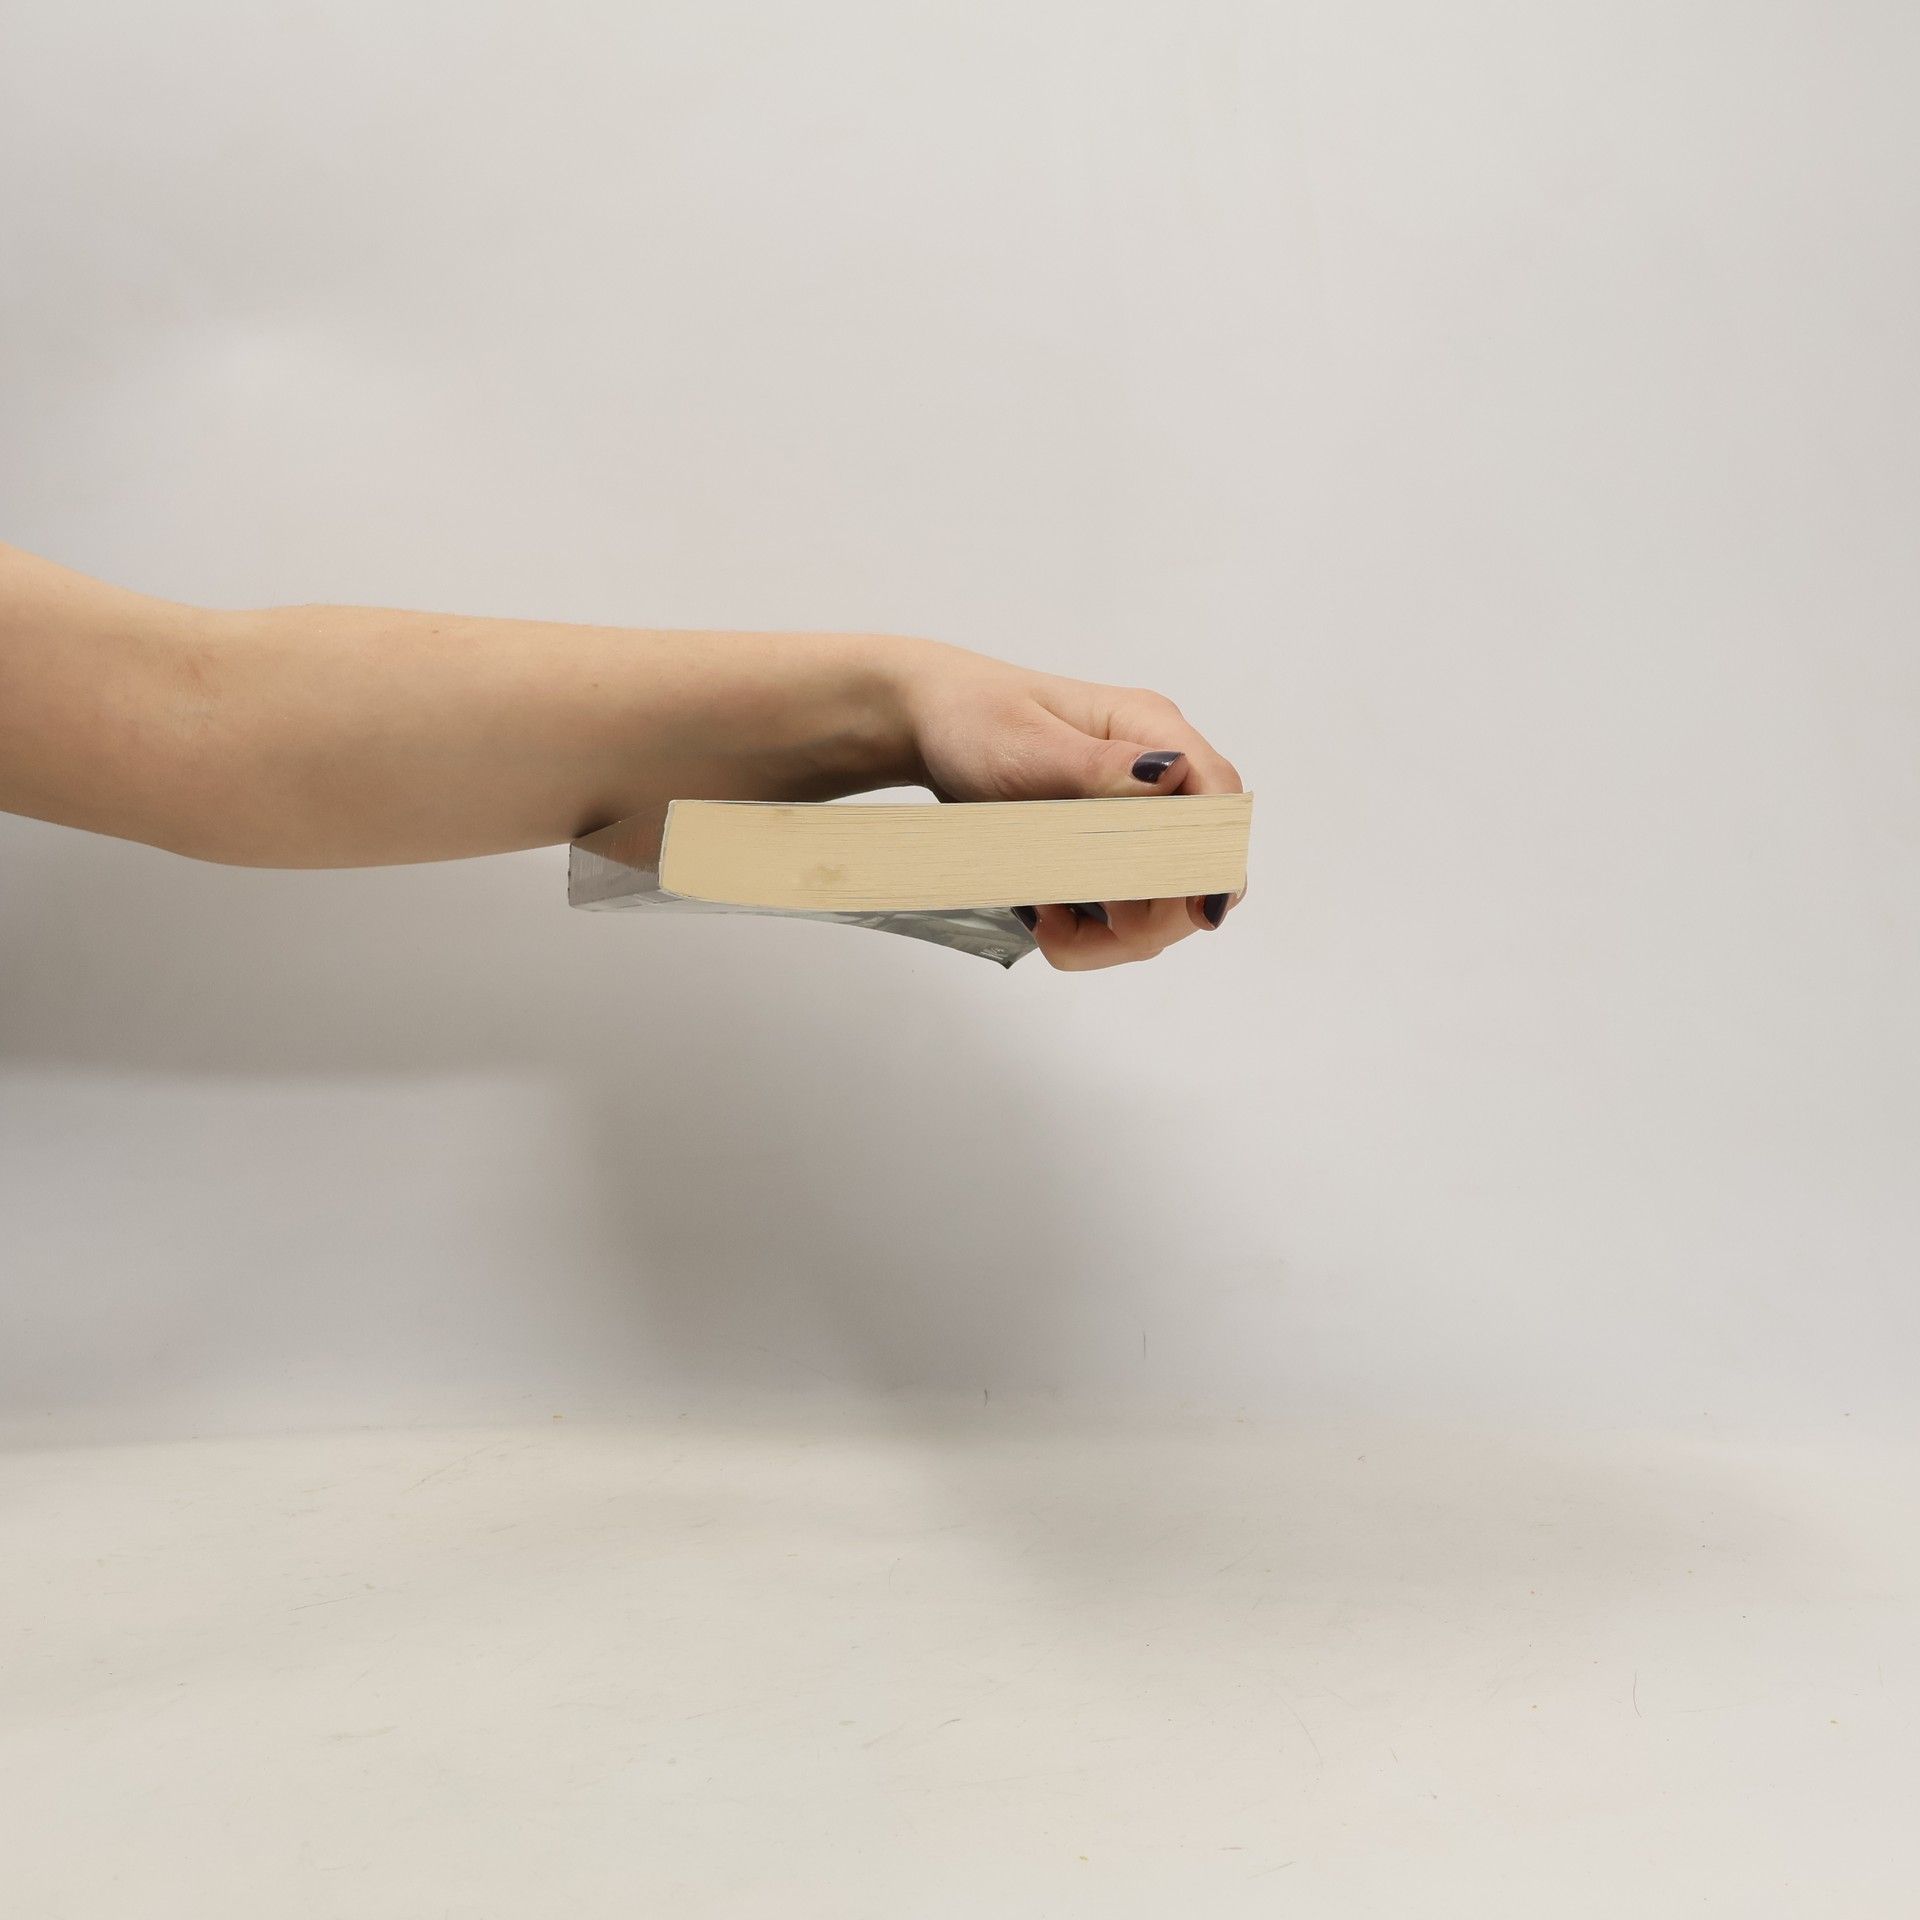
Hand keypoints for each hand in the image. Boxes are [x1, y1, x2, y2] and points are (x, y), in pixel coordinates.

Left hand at [882, 638, 1244, 970]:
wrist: (931, 725)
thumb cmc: (975, 718)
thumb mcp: (1026, 743)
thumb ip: (1100, 766)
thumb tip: (1171, 772)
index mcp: (1148, 729)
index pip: (1216, 795)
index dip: (1217, 858)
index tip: (1200, 913)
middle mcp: (1156, 777)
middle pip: (1201, 865)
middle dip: (1151, 912)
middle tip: (1070, 921)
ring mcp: (1136, 818)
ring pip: (1164, 902)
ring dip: (1113, 932)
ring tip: (1045, 917)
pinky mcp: (1111, 851)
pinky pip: (1126, 910)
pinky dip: (1090, 932)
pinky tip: (1047, 917)